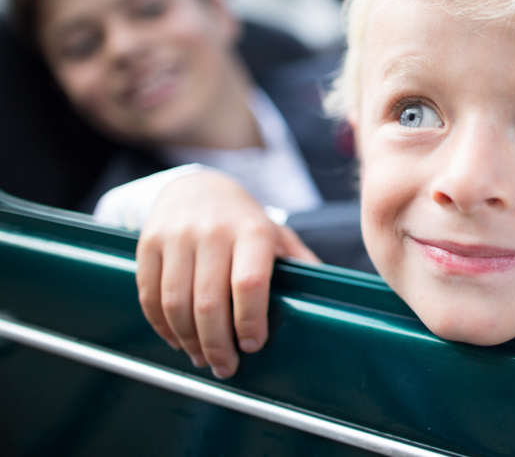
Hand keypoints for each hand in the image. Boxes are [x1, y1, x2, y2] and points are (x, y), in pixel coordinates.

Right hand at [135, 170, 319, 378]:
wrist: (197, 186)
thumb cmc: (243, 220)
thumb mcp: (277, 234)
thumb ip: (299, 264)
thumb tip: (327, 298)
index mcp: (251, 231)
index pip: (249, 283)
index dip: (250, 321)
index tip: (253, 345)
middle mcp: (212, 232)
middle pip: (209, 302)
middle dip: (217, 344)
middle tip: (225, 367)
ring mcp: (176, 237)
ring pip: (175, 304)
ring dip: (188, 341)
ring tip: (202, 357)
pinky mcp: (147, 244)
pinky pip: (149, 296)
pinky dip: (161, 326)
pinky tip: (178, 339)